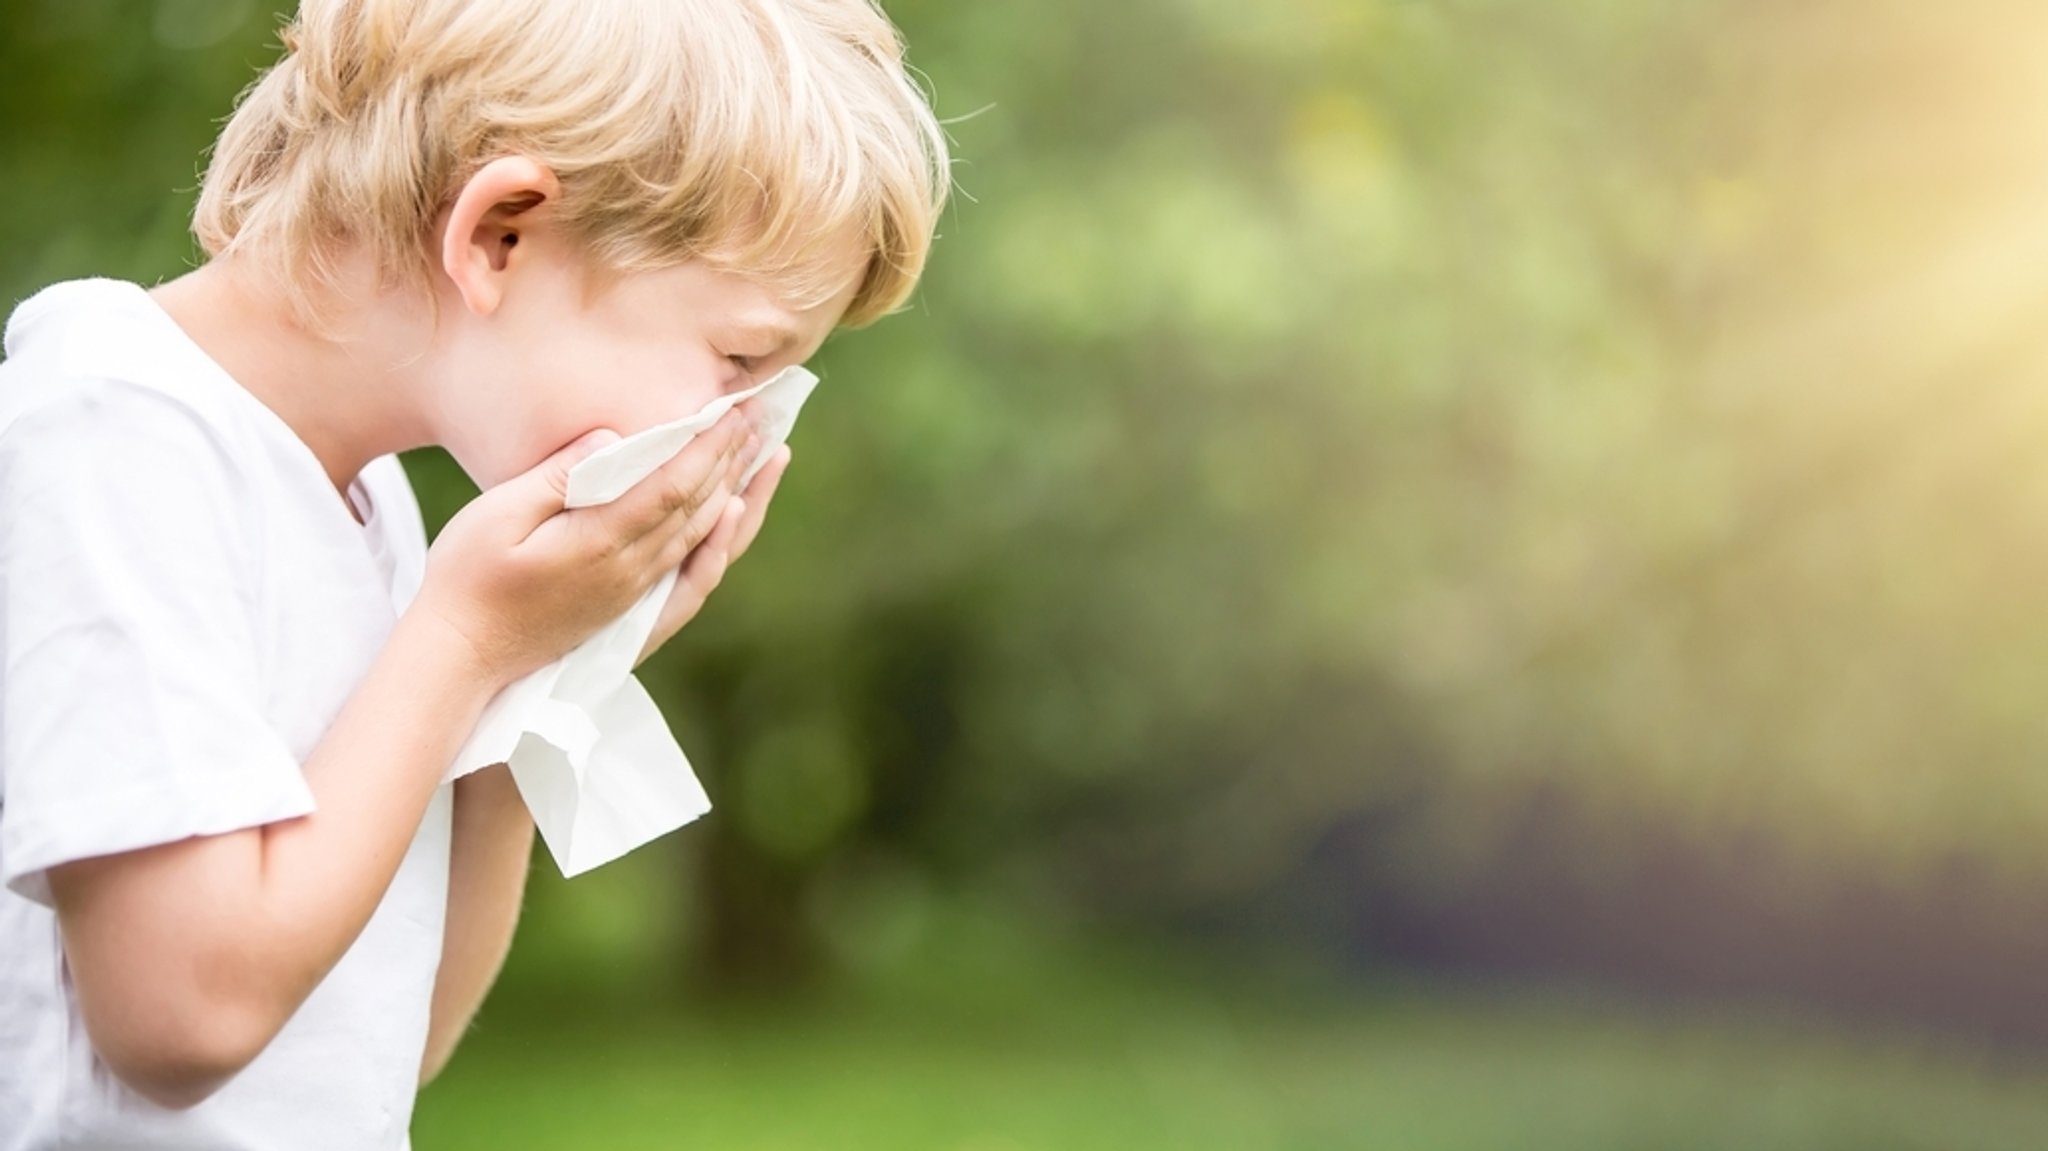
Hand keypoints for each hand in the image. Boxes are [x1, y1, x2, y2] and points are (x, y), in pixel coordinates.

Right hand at [412, 409, 761, 685]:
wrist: (463, 657)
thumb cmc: (467, 578)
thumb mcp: (497, 515)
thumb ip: (557, 477)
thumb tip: (611, 436)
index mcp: (601, 544)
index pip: (672, 487)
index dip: (708, 447)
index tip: (735, 410)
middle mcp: (632, 573)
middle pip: (700, 509)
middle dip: (734, 460)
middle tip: (764, 416)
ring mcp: (636, 598)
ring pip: (705, 540)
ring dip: (742, 495)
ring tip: (770, 457)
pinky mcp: (633, 616)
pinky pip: (694, 580)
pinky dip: (721, 546)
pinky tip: (731, 520)